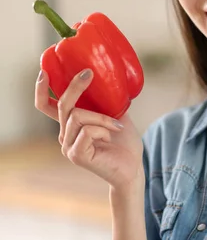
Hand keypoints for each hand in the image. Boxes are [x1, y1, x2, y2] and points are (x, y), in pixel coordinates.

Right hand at [35, 68, 144, 191]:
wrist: (133, 167)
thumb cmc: (124, 142)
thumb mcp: (115, 114)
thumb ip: (105, 101)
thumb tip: (107, 78)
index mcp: (71, 125)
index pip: (46, 107)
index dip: (41, 90)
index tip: (44, 72)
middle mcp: (65, 135)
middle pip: (62, 105)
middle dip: (74, 86)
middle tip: (88, 73)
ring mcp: (68, 146)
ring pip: (77, 116)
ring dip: (101, 117)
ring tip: (116, 126)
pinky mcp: (76, 155)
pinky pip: (86, 130)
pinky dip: (102, 129)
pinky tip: (109, 138)